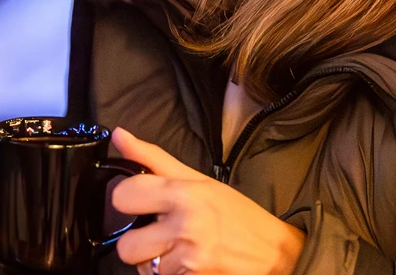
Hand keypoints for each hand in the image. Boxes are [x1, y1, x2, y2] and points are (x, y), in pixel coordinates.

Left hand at [110, 128, 303, 274]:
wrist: (277, 254)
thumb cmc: (237, 214)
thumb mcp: (198, 179)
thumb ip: (152, 159)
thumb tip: (118, 135)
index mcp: (182, 195)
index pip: (122, 197)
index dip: (127, 200)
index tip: (139, 202)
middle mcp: (184, 228)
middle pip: (126, 246)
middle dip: (138, 241)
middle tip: (156, 233)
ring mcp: (190, 261)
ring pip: (144, 268)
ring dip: (156, 261)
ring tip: (178, 249)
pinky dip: (172, 274)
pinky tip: (188, 264)